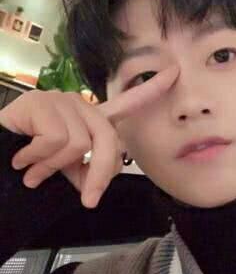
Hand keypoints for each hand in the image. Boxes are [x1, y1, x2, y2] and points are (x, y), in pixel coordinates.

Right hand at [0, 65, 178, 207]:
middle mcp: (80, 105)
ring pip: (79, 144)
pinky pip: (57, 142)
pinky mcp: (40, 103)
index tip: (175, 74)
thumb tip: (95, 188)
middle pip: (109, 140)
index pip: (127, 103)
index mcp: (91, 119)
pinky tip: (22, 159)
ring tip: (34, 169)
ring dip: (54, 168)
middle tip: (88, 199)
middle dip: (100, 175)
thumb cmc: (29, 163)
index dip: (151, 90)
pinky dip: (39, 161)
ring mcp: (60, 101)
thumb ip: (88, 173)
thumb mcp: (67, 172)